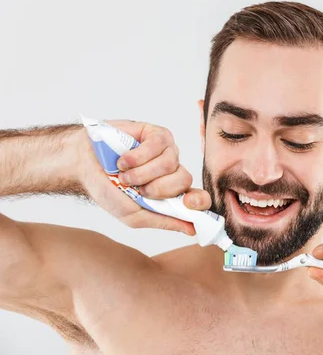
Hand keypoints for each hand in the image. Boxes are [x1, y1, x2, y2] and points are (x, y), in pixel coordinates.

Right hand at [77, 120, 209, 234]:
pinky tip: (123, 160)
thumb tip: (192, 229)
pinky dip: (137, 156)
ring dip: (142, 173)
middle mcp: (173, 172)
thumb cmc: (108, 189)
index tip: (187, 204)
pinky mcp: (157, 134)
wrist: (83, 164)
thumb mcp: (134, 215)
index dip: (198, 201)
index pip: (198, 198)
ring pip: (170, 163)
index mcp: (171, 193)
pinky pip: (158, 145)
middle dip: (157, 188)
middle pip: (184, 179)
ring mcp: (166, 152)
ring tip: (124, 174)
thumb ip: (163, 220)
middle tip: (136, 189)